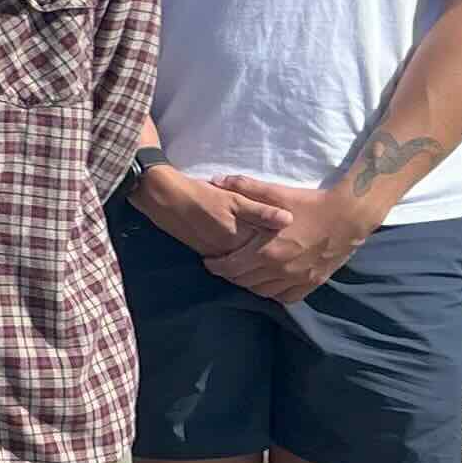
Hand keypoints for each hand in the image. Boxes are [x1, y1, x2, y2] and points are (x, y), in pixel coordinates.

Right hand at [133, 164, 288, 262]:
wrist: (165, 198)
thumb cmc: (200, 195)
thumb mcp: (233, 198)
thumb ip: (261, 210)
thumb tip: (288, 219)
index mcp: (241, 236)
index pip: (270, 246)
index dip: (285, 245)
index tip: (296, 240)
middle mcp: (231, 251)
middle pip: (259, 261)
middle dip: (272, 260)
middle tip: (287, 253)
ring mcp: (218, 254)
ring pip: (244, 267)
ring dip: (257, 266)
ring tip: (271, 259)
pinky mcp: (207, 253)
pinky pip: (230, 265)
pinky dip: (240, 264)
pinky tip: (246, 256)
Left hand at [200, 176, 370, 303]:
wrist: (348, 216)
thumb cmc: (309, 203)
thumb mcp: (276, 192)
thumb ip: (245, 187)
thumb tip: (215, 180)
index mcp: (267, 251)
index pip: (230, 268)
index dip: (215, 266)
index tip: (209, 261)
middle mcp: (280, 270)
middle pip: (244, 282)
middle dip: (230, 275)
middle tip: (225, 265)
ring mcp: (298, 279)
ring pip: (263, 292)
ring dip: (250, 284)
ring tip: (244, 273)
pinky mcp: (313, 282)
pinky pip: (286, 296)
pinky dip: (273, 292)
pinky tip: (269, 282)